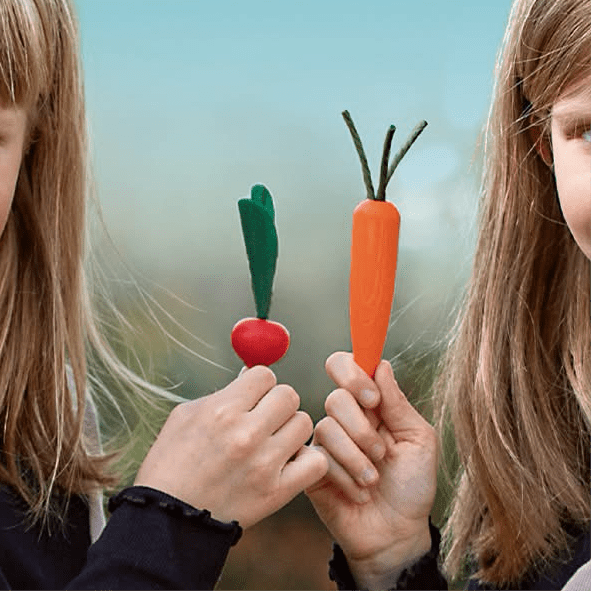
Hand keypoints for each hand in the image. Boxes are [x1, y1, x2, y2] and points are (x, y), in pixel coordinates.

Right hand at [134, 366, 327, 528]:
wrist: (167, 520)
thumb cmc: (171, 463)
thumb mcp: (185, 416)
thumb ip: (222, 394)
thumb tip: (251, 377)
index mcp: (222, 410)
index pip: (265, 374)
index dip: (260, 384)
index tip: (253, 397)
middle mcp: (246, 433)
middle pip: (289, 395)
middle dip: (277, 403)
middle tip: (265, 419)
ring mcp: (264, 464)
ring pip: (304, 423)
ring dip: (291, 429)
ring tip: (273, 443)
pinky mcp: (277, 492)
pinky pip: (316, 462)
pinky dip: (307, 460)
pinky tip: (289, 462)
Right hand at [306, 353, 437, 587]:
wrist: (397, 533)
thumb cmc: (412, 485)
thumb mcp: (419, 440)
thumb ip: (398, 403)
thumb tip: (381, 365)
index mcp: (370, 404)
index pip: (346, 366)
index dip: (352, 373)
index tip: (373, 399)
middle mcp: (346, 418)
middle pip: (336, 397)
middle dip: (362, 428)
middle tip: (382, 453)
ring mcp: (327, 443)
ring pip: (327, 428)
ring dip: (357, 458)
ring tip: (373, 481)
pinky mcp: (313, 468)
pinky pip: (320, 458)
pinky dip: (346, 478)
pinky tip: (359, 493)